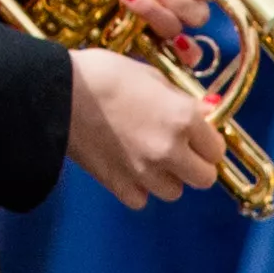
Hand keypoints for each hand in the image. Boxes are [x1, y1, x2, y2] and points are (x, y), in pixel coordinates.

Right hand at [65, 47, 228, 205]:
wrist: (57, 93)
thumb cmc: (104, 73)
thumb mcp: (149, 74)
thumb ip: (179, 100)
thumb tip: (202, 114)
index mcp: (183, 118)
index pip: (216, 147)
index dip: (207, 140)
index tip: (196, 134)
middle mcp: (171, 150)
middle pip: (204, 178)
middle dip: (195, 164)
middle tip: (178, 149)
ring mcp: (145, 173)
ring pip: (174, 192)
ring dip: (167, 177)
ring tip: (148, 156)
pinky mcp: (120, 187)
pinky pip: (142, 199)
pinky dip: (138, 188)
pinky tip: (127, 168)